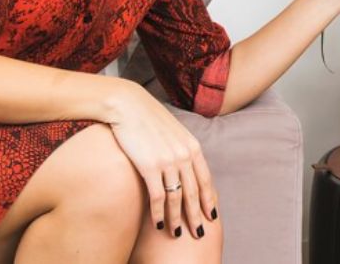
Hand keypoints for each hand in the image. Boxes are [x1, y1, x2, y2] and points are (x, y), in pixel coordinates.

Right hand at [107, 82, 217, 239]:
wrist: (128, 106)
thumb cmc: (148, 119)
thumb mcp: (173, 132)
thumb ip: (181, 149)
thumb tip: (185, 165)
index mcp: (192, 146)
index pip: (206, 179)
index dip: (209, 199)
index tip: (212, 214)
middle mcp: (184, 154)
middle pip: (194, 192)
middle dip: (197, 215)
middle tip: (198, 233)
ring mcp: (168, 161)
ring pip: (177, 198)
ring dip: (177, 219)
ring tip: (176, 233)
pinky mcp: (150, 166)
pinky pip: (158, 196)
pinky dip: (159, 213)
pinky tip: (158, 224)